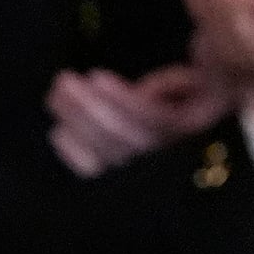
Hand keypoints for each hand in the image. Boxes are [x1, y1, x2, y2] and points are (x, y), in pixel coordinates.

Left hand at [46, 64, 229, 177]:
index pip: (154, 119)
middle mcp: (166, 153)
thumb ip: (174, 83)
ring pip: (104, 152)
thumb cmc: (186, 97)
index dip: (122, 99)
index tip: (97, 76)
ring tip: (57, 94)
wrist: (192, 127)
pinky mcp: (120, 177)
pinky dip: (72, 152)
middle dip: (88, 106)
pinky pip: (93, 171)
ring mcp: (141, 169)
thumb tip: (142, 91)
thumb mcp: (196, 80)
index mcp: (190, 126)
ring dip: (75, 120)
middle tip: (65, 81)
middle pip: (122, 136)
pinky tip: (59, 132)